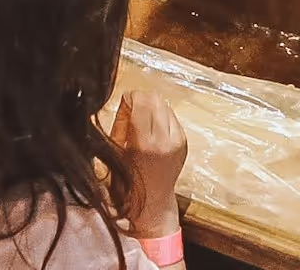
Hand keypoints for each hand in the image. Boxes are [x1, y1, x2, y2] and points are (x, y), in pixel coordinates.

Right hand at [110, 90, 185, 239]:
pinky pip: (172, 117)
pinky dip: (162, 118)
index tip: (124, 102)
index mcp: (145, 143)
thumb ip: (122, 123)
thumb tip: (127, 101)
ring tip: (142, 123)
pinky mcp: (184, 142)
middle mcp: (165, 139)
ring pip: (165, 105)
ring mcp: (178, 140)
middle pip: (155, 98)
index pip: (142, 100)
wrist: (152, 203)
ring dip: (152, 108)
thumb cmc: (127, 182)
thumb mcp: (116, 152)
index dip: (131, 96)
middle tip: (131, 112)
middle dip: (142, 100)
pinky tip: (153, 130)